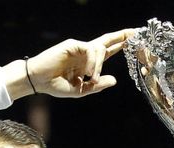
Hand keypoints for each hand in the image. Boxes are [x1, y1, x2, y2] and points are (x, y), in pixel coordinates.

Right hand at [9, 29, 134, 98]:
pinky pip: (91, 50)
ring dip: (98, 65)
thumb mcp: (81, 90)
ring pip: (100, 49)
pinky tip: (87, 72)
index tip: (132, 40)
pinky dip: (92, 62)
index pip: (107, 51)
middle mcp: (85, 52)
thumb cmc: (56, 85)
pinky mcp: (73, 44)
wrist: (38, 81)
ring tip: (91, 77)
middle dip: (121, 36)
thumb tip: (115, 80)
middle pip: (107, 41)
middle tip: (135, 31)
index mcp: (88, 62)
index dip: (119, 45)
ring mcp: (79, 47)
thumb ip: (97, 85)